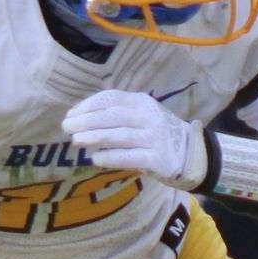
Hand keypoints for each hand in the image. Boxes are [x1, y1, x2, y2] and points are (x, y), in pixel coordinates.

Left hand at [61, 88, 204, 189]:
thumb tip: (80, 119)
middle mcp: (148, 116)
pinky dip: (110, 157)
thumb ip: (116, 115)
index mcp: (142, 102)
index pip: (111, 99)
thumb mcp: (140, 116)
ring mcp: (154, 137)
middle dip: (86, 121)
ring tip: (76, 141)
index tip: (71, 115)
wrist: (190, 153)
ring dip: (94, 137)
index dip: (88, 106)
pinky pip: (129, 156)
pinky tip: (95, 159)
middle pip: (112, 116)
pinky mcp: (157, 158)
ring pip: (119, 135)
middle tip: (67, 128)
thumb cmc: (156, 134)